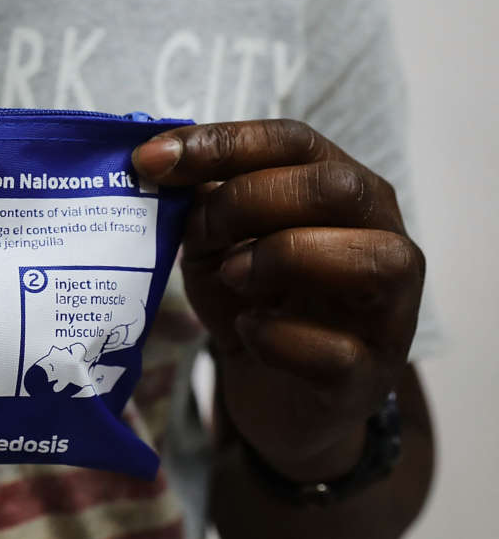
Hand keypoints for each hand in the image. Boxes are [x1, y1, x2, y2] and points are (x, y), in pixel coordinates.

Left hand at [132, 120, 424, 479]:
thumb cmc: (253, 305)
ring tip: (233, 276)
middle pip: (339, 187)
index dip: (222, 143)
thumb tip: (160, 165)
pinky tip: (249, 331)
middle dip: (251, 199)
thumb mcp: (217, 247)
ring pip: (376, 258)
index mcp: (341, 194)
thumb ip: (200, 206)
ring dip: (285, 257)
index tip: (150, 160)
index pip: (294, 142)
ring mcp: (387, 312)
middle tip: (199, 233)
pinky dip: (280, 338)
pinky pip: (339, 351)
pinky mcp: (368, 376)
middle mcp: (381, 239)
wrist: (274, 397)